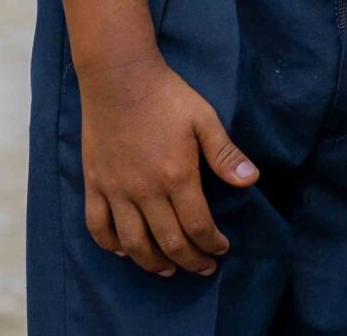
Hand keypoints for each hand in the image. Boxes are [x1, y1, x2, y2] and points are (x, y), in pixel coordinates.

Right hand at [76, 52, 257, 276]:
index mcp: (176, 176)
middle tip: (202, 268)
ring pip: (133, 243)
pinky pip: (98, 226)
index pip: (197, 226)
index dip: (211, 244)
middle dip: (189, 260)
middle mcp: (145, 191)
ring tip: (167, 270)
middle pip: (168, 242)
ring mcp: (116, 190)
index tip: (221, 249)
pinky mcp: (95, 183)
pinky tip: (123, 250)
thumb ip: (225, 154)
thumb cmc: (166, 95)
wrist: (119, 76)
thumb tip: (251, 180)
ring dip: (152, 263)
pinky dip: (110, 245)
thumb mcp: (203, 119)